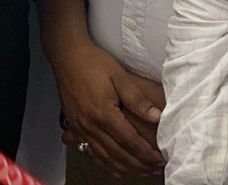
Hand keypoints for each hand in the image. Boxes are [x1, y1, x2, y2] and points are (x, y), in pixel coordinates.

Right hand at [51, 42, 164, 176]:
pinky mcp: (75, 127)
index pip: (130, 141)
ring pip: (104, 157)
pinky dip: (105, 164)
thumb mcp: (119, 76)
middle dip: (139, 165)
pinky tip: (115, 169)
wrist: (67, 56)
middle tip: (155, 170)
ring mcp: (81, 128)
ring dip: (124, 167)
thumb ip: (137, 99)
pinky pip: (91, 152)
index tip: (160, 159)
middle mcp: (91, 126)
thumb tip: (157, 117)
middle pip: (118, 154)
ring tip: (141, 172)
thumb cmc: (94, 63)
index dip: (147, 153)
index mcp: (103, 114)